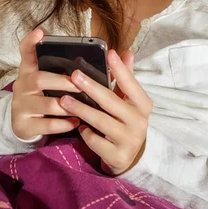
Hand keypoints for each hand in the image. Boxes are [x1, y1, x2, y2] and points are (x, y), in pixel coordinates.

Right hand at [11, 28, 81, 139]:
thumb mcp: (49, 81)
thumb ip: (66, 70)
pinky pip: (46, 125)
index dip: (30, 42)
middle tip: (81, 85)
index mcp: (29, 71)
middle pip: (39, 80)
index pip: (25, 52)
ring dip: (67, 106)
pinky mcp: (23, 125)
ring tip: (83, 108)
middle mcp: (22, 86)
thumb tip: (107, 62)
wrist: (24, 124)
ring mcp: (20, 106)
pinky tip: (75, 122)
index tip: (39, 33)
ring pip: (46, 105)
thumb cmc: (43, 97)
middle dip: (62, 82)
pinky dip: (63, 124)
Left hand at [60, 49, 152, 174]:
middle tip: (74, 75)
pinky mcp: (118, 156)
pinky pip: (96, 141)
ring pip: (101, 121)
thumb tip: (126, 52)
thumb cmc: (124, 120)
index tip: (110, 53)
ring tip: (64, 100)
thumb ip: (125, 77)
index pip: (131, 84)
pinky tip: (77, 125)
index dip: (121, 69)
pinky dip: (85, 132)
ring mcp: (129, 140)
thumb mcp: (127, 100)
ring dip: (81, 109)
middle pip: (111, 101)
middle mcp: (139, 122)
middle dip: (91, 87)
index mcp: (143, 105)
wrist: (128, 156)